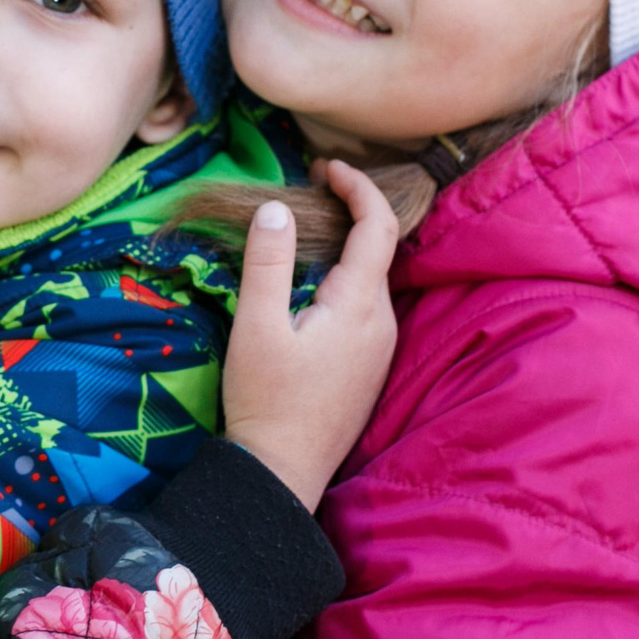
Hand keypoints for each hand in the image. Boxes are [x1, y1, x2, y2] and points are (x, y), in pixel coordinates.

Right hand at [221, 162, 400, 511]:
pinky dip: (346, 277)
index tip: (326, 165)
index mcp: (360, 306)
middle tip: (310, 188)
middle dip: (352, 209)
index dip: (359, 185)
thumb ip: (268, 263)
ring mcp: (379, 349)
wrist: (282, 473)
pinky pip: (365, 306)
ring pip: (373, 279)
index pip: (379, 225)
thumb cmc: (266, 400)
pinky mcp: (367, 368)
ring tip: (306, 228)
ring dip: (347, 245)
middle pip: (381, 248)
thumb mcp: (256, 326)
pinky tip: (312, 284)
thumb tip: (279, 208)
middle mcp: (382, 324)